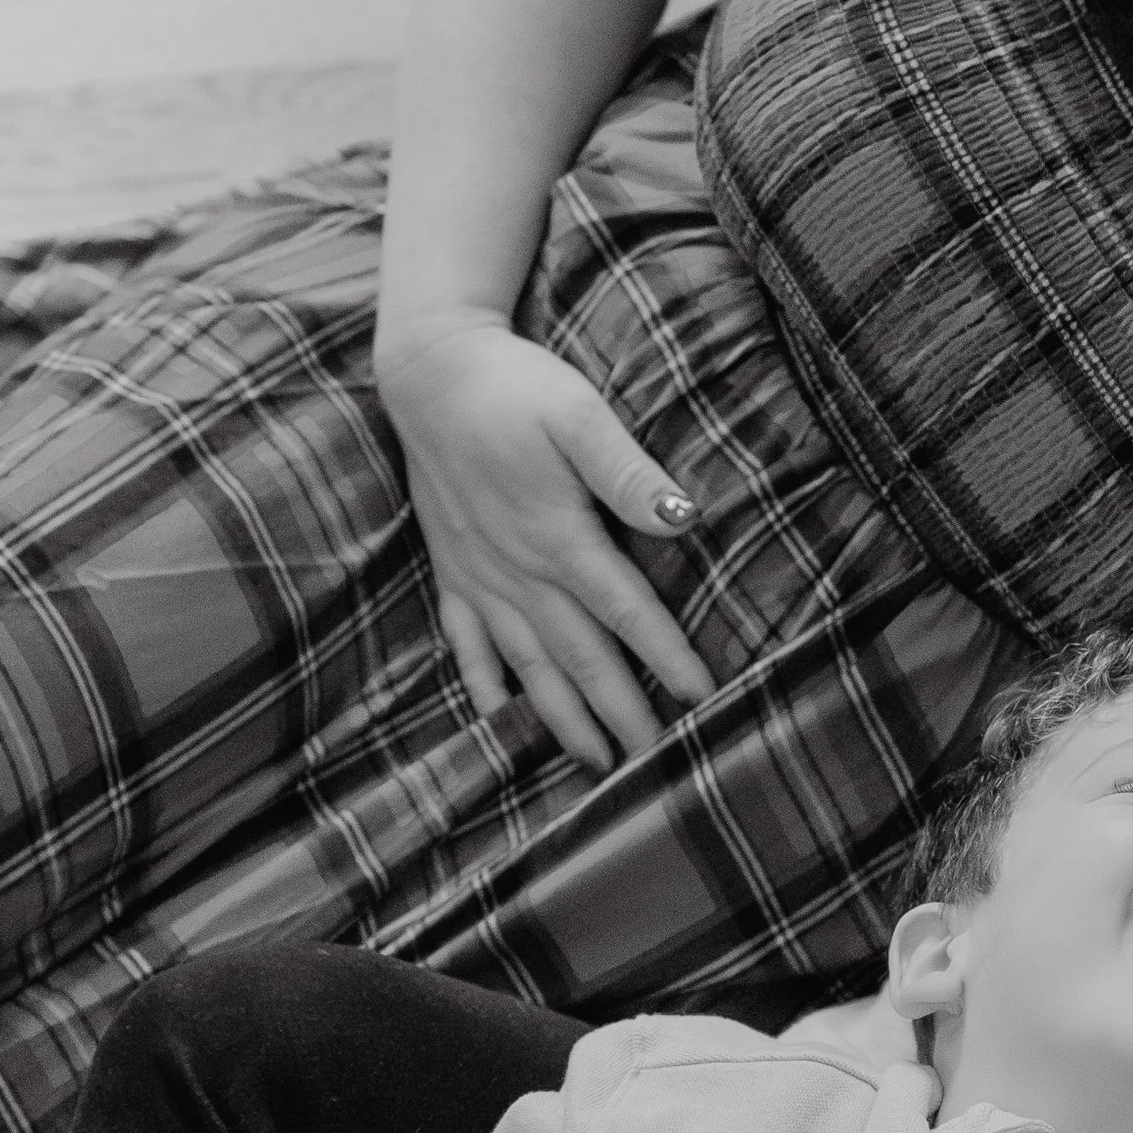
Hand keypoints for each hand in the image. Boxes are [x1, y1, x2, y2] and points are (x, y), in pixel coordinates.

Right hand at [377, 321, 716, 768]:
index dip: (668, 659)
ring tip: (594, 760)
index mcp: (559, 538)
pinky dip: (482, 681)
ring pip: (527, 663)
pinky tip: (497, 714)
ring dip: (561, 716)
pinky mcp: (452, 566)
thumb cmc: (513, 387)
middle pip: (581, 657)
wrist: (429, 371)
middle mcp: (519, 570)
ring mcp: (480, 574)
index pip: (627, 613)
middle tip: (656, 761)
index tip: (704, 701)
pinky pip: (465, 639)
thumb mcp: (579, 414)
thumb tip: (685, 518)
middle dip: (620, 713)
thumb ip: (629, 472)